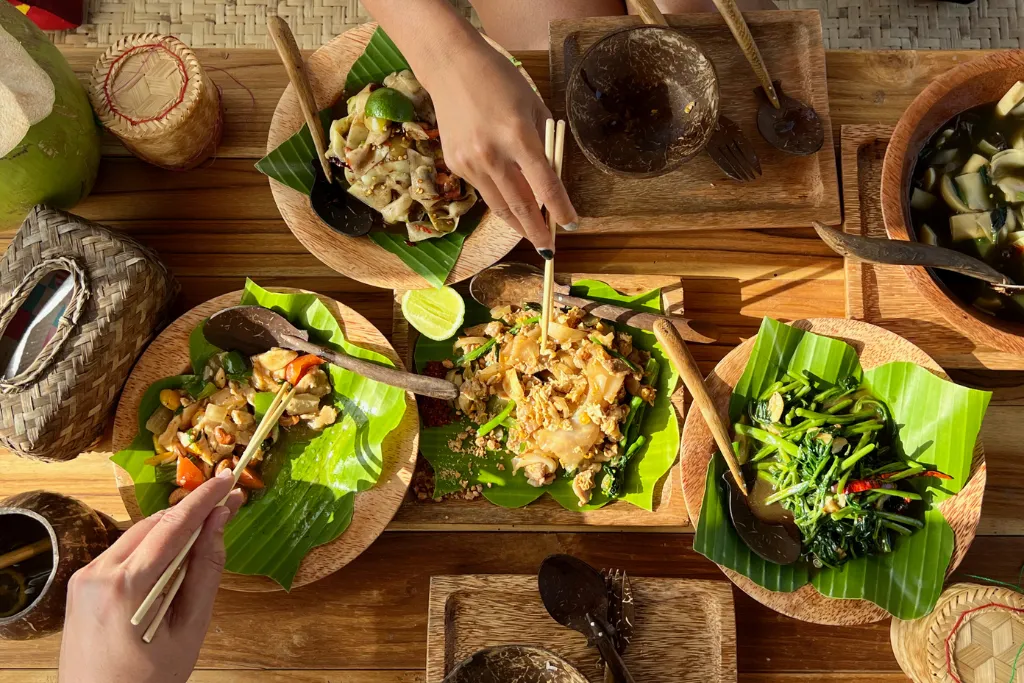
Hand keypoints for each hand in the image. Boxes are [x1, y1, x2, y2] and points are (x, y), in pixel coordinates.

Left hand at [59, 471, 244, 682]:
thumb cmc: (149, 680)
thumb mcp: (189, 628)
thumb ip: (205, 571)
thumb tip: (218, 524)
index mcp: (125, 585)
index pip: (172, 527)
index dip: (204, 500)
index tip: (227, 479)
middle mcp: (97, 573)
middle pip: (153, 526)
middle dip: (190, 515)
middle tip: (226, 508)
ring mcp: (83, 579)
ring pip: (136, 537)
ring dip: (170, 533)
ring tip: (201, 541)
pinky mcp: (79, 586)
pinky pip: (121, 554)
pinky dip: (148, 551)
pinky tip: (168, 565)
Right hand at [421, 34, 578, 255]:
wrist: (451, 67)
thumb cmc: (499, 80)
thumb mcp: (533, 105)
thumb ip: (543, 142)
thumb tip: (550, 176)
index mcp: (519, 136)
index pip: (545, 184)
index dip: (560, 209)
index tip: (571, 224)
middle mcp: (493, 154)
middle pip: (520, 205)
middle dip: (536, 230)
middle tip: (547, 248)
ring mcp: (471, 162)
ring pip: (498, 204)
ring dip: (517, 222)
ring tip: (530, 232)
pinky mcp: (456, 165)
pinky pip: (483, 189)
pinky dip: (498, 197)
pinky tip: (507, 197)